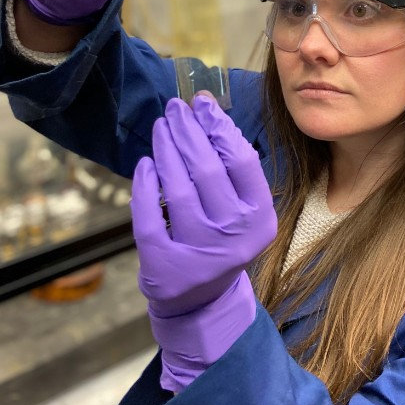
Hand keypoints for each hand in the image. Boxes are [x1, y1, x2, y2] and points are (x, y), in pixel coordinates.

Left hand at [131, 95, 276, 318]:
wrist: (202, 299)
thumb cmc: (222, 240)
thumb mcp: (242, 210)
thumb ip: (233, 169)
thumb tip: (208, 112)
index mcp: (259, 218)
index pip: (241, 161)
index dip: (219, 127)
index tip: (202, 105)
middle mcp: (234, 235)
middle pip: (207, 169)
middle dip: (188, 131)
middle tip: (174, 108)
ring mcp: (199, 252)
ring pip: (177, 188)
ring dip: (166, 150)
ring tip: (161, 127)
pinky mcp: (164, 263)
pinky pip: (148, 215)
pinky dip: (144, 184)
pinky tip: (146, 163)